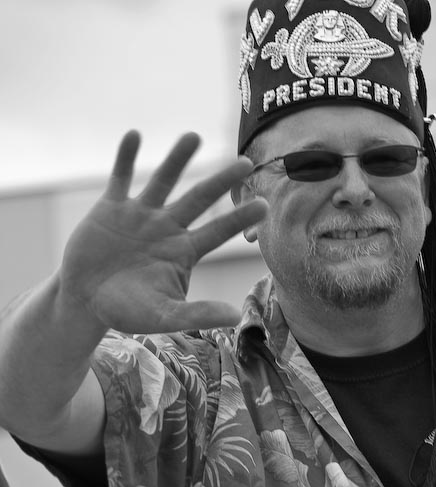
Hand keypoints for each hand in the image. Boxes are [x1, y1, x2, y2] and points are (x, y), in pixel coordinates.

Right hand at [59, 131, 267, 333]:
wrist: (86, 300)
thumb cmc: (128, 310)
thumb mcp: (162, 316)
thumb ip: (196, 315)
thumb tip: (235, 317)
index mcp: (184, 251)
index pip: (218, 231)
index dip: (239, 218)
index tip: (264, 205)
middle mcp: (168, 227)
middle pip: (199, 199)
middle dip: (221, 182)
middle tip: (246, 162)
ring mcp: (140, 215)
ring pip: (163, 181)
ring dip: (178, 160)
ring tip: (194, 136)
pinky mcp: (110, 208)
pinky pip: (120, 178)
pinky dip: (126, 158)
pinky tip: (134, 135)